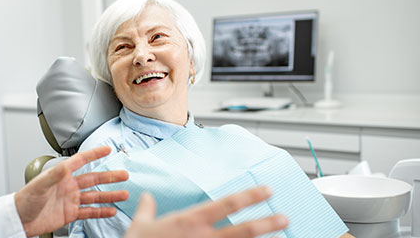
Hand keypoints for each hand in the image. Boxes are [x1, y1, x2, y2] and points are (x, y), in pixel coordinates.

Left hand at [14, 146, 128, 236]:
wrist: (20, 219)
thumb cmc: (25, 200)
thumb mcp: (39, 185)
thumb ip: (53, 175)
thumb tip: (65, 165)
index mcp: (62, 175)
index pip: (81, 161)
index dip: (94, 155)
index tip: (107, 149)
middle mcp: (68, 186)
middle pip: (93, 179)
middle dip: (109, 177)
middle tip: (124, 175)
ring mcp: (70, 200)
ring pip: (94, 196)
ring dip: (109, 195)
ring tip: (123, 194)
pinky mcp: (70, 213)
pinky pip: (89, 212)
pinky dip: (100, 212)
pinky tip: (110, 210)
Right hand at [124, 186, 287, 237]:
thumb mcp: (139, 225)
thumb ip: (147, 209)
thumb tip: (147, 197)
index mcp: (189, 221)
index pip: (225, 204)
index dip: (249, 197)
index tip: (266, 191)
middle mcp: (202, 237)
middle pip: (241, 230)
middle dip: (265, 223)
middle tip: (284, 217)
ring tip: (281, 236)